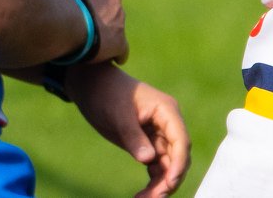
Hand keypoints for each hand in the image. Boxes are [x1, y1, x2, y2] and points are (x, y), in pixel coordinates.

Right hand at [55, 0, 128, 63]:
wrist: (58, 21)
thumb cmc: (45, 4)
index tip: (74, 8)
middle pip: (107, 4)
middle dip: (96, 16)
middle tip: (80, 29)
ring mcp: (118, 16)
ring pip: (115, 26)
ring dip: (104, 35)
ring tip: (89, 47)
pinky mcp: (118, 40)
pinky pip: (121, 49)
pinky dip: (116, 55)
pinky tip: (111, 61)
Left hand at [69, 64, 190, 197]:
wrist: (91, 84)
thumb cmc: (106, 94)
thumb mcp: (118, 116)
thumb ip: (134, 138)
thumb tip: (149, 161)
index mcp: (166, 111)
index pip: (181, 140)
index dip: (178, 163)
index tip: (169, 183)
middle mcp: (167, 123)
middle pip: (178, 155)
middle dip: (170, 179)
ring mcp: (158, 133)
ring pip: (168, 163)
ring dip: (160, 183)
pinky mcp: (147, 142)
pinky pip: (156, 164)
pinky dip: (152, 180)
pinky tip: (142, 194)